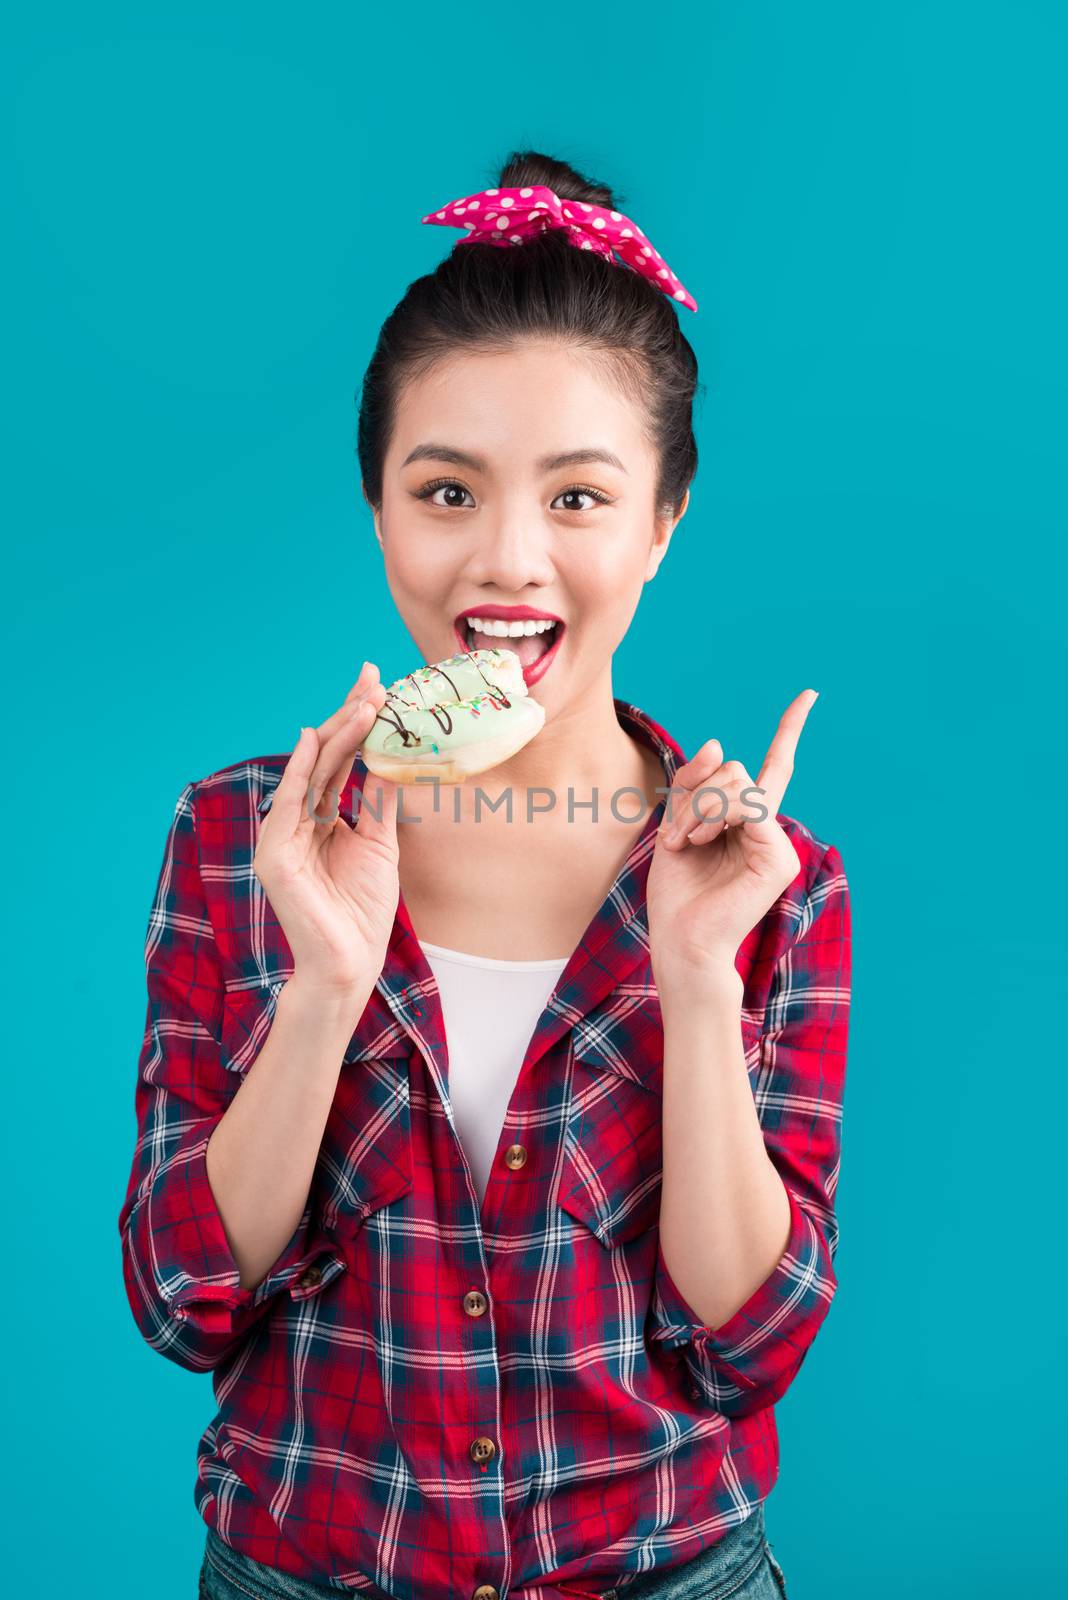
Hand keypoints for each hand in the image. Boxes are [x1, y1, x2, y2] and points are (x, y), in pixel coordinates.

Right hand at [252, 661, 400, 994]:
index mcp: (320, 818)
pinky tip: (314, 739)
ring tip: (366, 702)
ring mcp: (282, 836)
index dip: (357, 724)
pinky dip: (300, 769)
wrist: (350, 961)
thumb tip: (387, 754)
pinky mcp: (273, 854)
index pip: (339, 760)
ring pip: (310, 771)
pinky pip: (288, 802)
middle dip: (348, 716)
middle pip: (324, 757)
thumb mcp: (378, 842)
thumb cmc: (362, 910)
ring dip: (338, 734)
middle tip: (373, 678)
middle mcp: (297, 820)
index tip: (378, 686)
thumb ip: (375, 800)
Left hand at [647, 689, 818, 986]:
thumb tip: (717, 741)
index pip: (773, 766)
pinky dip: (715, 816)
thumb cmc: (677, 891)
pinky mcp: (779, 857)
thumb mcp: (676, 822)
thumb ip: (694, 782)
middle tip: (677, 835)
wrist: (680, 939)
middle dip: (694, 793)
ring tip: (686, 843)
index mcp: (746, 820)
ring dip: (697, 807)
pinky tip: (701, 843)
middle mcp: (767, 827)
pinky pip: (748, 805)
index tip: (809, 696)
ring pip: (738, 782)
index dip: (790, 730)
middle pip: (734, 769)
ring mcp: (777, 842)